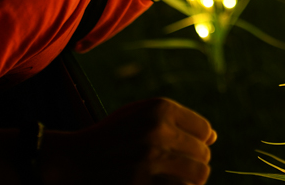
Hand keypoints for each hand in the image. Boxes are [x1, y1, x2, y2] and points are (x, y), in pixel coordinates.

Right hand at [44, 98, 216, 184]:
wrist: (71, 162)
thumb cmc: (110, 138)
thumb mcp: (138, 116)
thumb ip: (176, 121)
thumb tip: (213, 137)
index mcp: (159, 108)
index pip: (204, 129)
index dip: (196, 143)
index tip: (181, 151)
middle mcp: (158, 131)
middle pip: (203, 154)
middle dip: (192, 163)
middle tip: (171, 169)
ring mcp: (151, 160)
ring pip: (199, 174)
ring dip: (189, 180)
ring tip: (171, 179)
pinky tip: (163, 184)